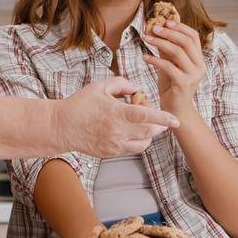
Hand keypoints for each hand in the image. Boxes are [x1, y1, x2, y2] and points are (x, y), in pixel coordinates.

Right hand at [54, 77, 178, 156]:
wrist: (61, 127)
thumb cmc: (80, 104)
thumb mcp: (99, 87)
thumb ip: (121, 84)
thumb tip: (136, 88)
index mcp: (116, 113)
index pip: (146, 116)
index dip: (163, 118)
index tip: (175, 119)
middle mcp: (117, 131)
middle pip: (148, 132)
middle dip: (159, 126)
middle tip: (160, 119)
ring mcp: (114, 144)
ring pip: (142, 144)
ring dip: (149, 135)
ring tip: (147, 126)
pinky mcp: (110, 153)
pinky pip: (131, 150)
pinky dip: (138, 142)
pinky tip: (134, 133)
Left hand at [143, 19, 206, 114]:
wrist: (176, 111)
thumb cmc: (172, 86)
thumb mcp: (170, 65)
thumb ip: (167, 50)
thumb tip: (156, 31)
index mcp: (199, 59)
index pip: (194, 36)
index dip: (180, 27)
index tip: (166, 22)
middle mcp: (199, 66)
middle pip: (186, 42)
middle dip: (168, 33)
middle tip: (153, 28)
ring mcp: (193, 75)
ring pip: (177, 52)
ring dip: (159, 43)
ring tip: (146, 39)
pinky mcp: (183, 83)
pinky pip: (168, 66)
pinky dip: (155, 60)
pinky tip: (145, 57)